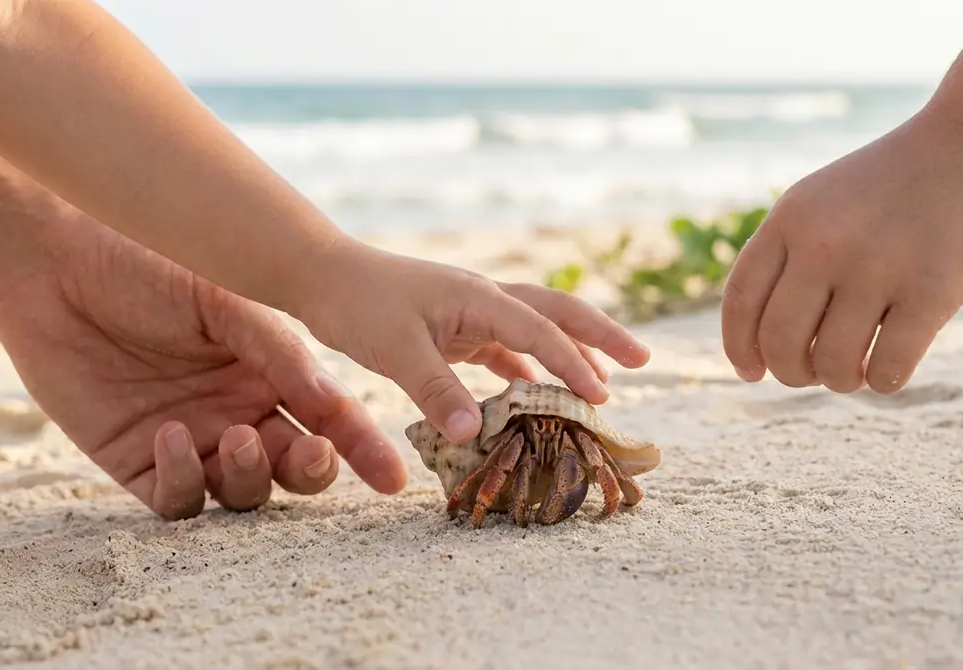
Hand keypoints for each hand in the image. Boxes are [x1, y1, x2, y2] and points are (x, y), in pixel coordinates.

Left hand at [0, 217, 408, 520]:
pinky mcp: (136, 461)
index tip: (393, 478)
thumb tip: (334, 404)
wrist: (54, 260)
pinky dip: (185, 481)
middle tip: (312, 453)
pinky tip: (174, 436)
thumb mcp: (227, 302)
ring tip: (238, 439)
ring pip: (241, 494)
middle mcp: (239, 413)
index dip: (365, 451)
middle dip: (313, 471)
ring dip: (253, 476)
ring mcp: (192, 441)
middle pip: (293, 469)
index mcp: (272, 374)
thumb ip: (279, 353)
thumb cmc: (149, 267)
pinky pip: (176, 499)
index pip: (330, 422)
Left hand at [294, 244, 650, 444]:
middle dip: (601, 335)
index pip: (540, 331)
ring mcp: (471, 310)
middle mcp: (485, 298)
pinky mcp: (454, 325)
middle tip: (641, 358)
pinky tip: (533, 394)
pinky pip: (503, 347)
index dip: (572, 364)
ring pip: (535, 328)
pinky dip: (526, 368)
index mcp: (479, 297)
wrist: (321, 274)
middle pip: (558, 312)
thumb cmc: (357, 304)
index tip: (601, 396)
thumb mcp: (397, 351)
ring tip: (600, 384)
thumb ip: (438, 392)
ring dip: (568, 352)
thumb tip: (477, 434)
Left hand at [721, 109, 962, 393]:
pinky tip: (888, 368)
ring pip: (832, 365)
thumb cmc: (892, 187)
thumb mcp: (821, 202)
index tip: (752, 372)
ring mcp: (878, 266)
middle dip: (791, 373)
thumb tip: (757, 352)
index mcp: (791, 218)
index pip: (741, 300)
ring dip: (839, 381)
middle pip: (780, 342)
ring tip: (854, 370)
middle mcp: (826, 242)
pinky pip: (888, 370)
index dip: (739, 347)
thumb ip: (786, 259)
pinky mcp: (932, 291)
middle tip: (811, 372)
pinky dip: (882, 382)